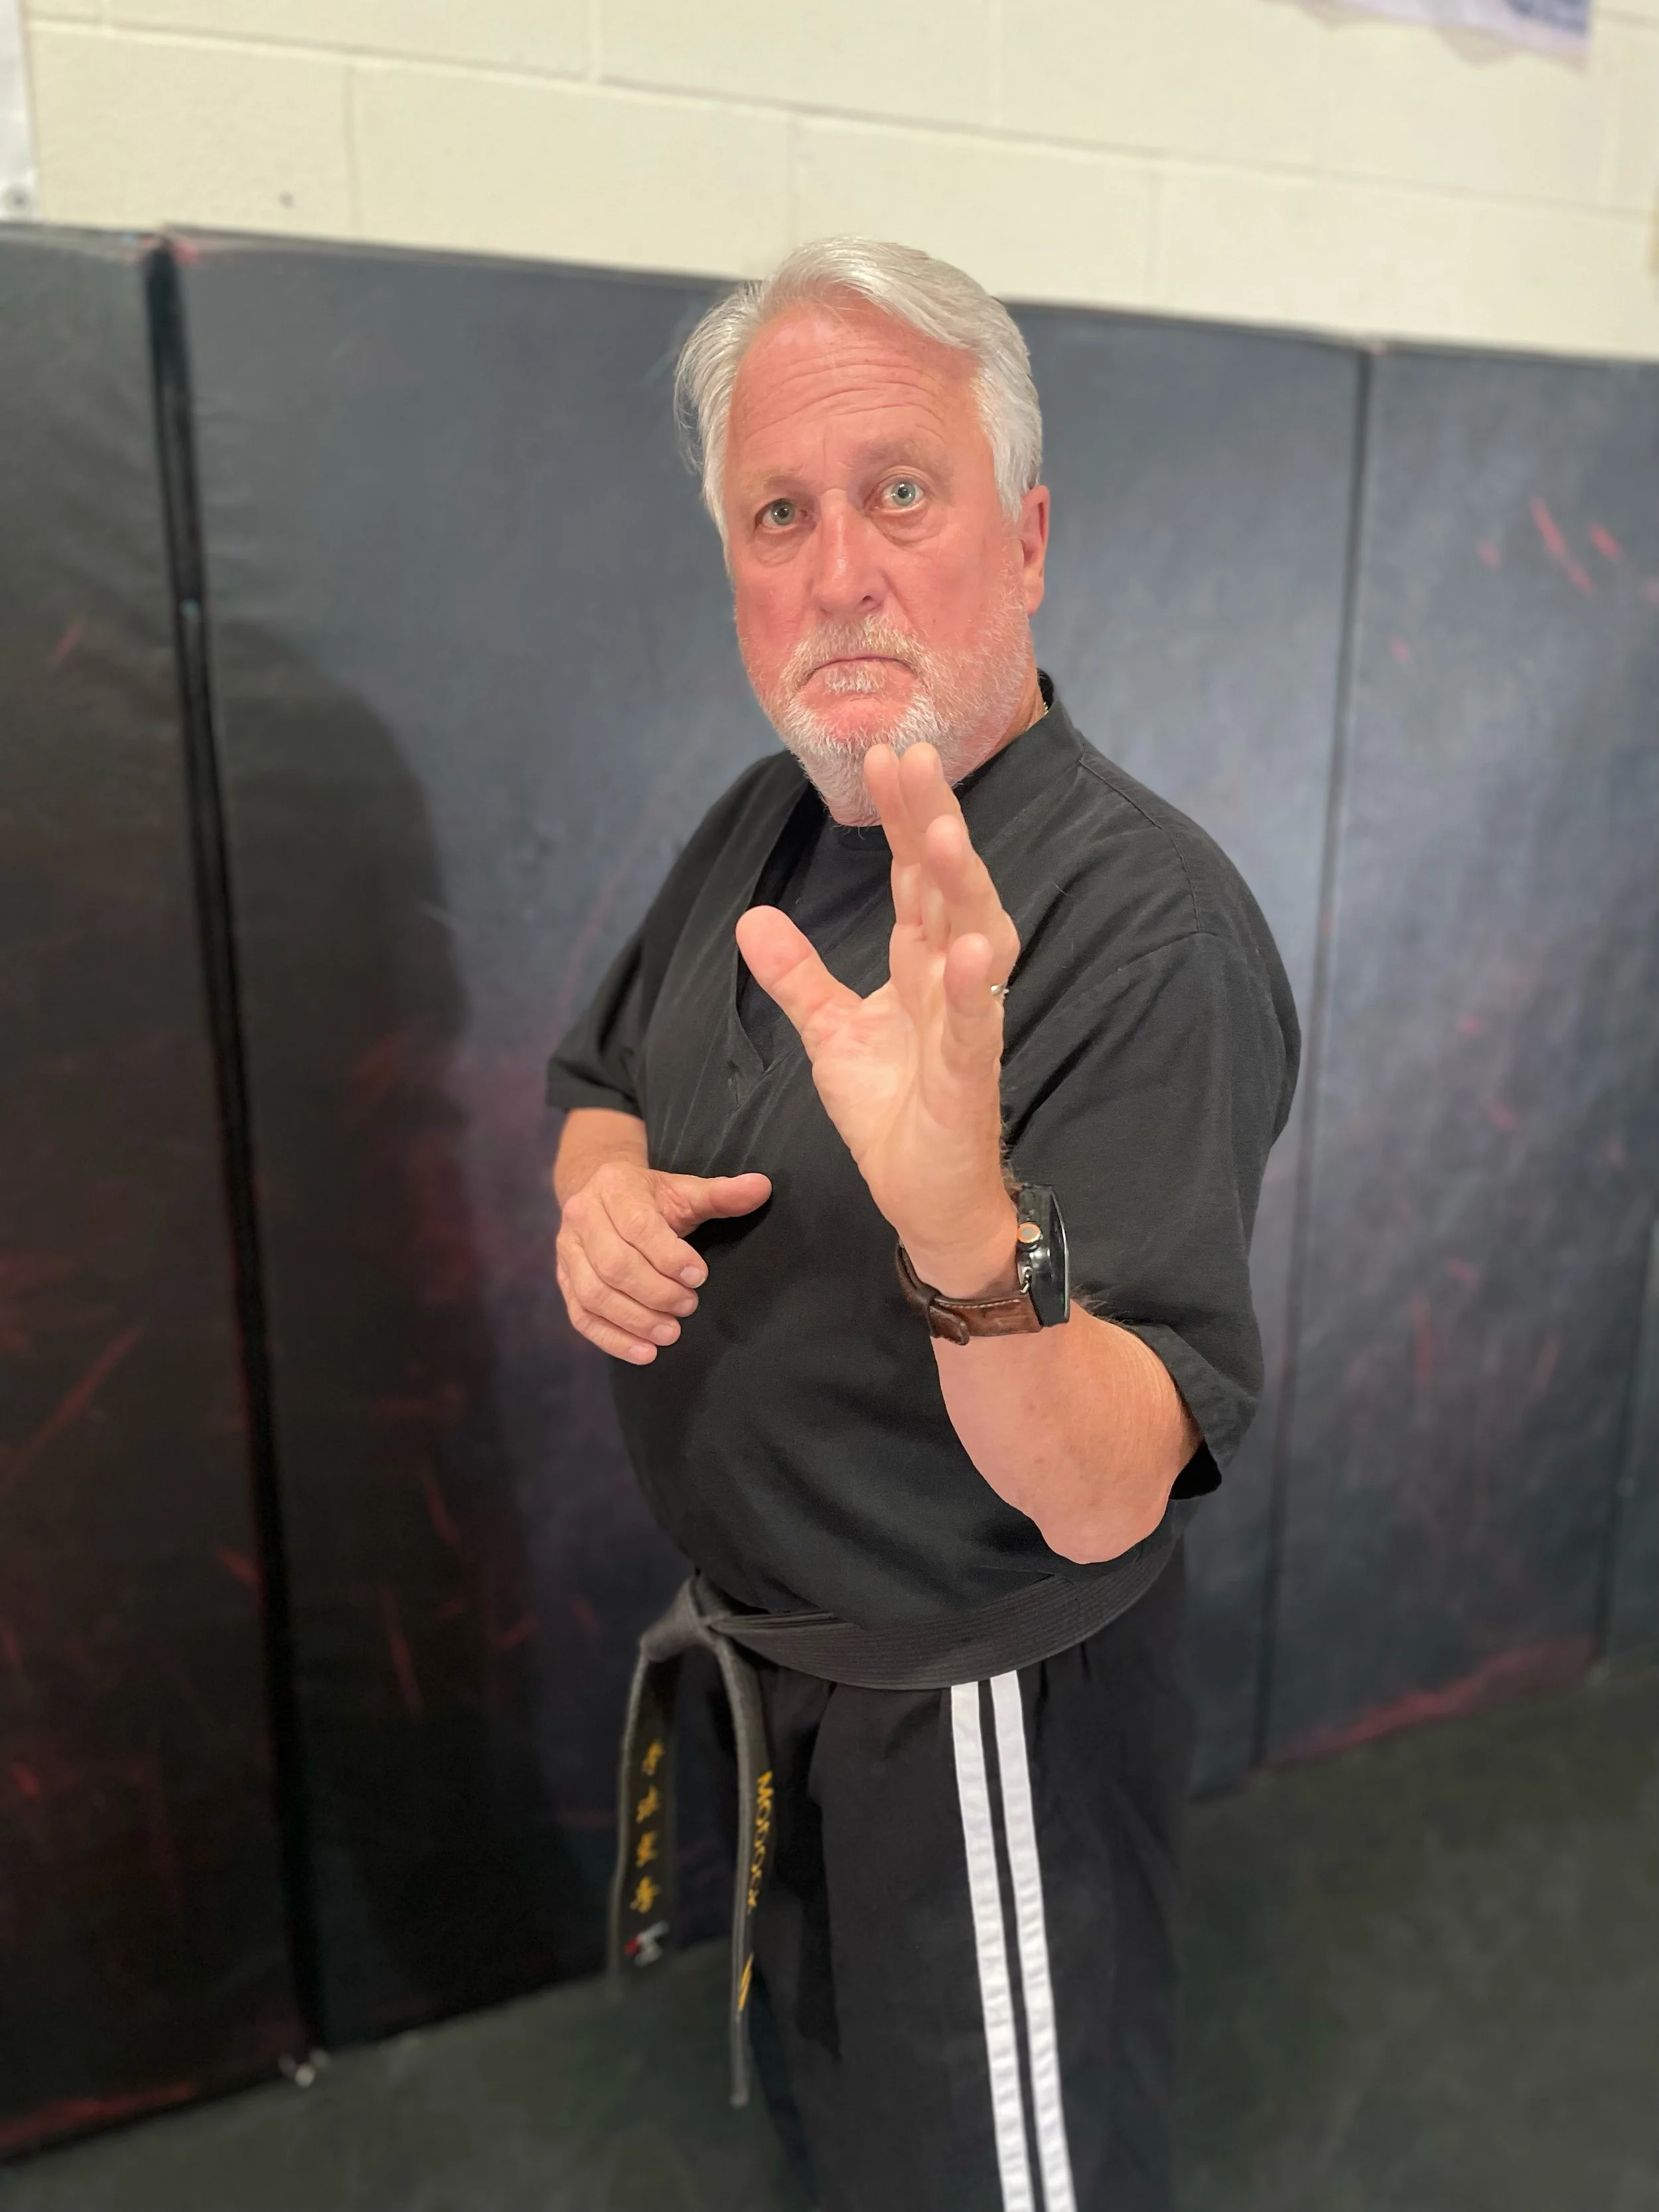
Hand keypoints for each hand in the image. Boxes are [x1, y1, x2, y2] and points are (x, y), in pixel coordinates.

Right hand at [556, 1160, 770, 1362]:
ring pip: (594, 1294)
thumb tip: (762, 1187)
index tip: (699, 1277)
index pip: (638, 1227)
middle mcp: (581, 1218)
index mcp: (614, 1188)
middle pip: (614, 1265)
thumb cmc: (651, 1197)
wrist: (599, 1192)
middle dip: (655, 1292)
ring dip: (634, 1319)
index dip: (669, 1256)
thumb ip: (721, 1194)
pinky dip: (612, 1339)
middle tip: (689, 1306)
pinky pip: (581, 1317)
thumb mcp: (684, 1190)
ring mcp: (567, 1252)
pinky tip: (644, 1353)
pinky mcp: (564, 1281)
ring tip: (671, 1333)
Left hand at [734, 742, 1018, 1295]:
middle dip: (933, 822)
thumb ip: (797, 976)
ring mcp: (967, 1027)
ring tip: (943, 833)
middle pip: (946, 887)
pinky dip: (972, 989)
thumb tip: (751, 917)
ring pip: (976, 941)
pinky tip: (967, 949)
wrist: (926, 1199)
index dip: (901, 816)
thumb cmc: (894, 1113)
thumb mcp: (829, 1034)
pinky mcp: (968, 1079)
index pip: (910, 876)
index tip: (888, 752)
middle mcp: (952, 983)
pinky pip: (974, 1026)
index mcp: (920, 965)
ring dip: (962, 888)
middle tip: (915, 755)